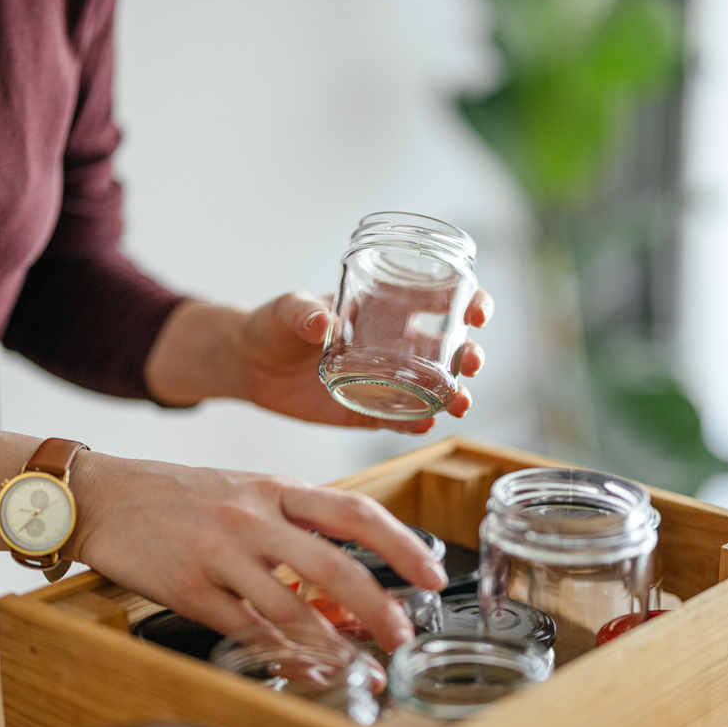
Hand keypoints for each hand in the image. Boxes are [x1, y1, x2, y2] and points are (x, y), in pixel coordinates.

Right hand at [65, 451, 448, 652]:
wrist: (103, 496)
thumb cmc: (181, 495)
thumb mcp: (246, 491)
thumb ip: (296, 527)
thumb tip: (345, 580)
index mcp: (275, 488)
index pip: (354, 511)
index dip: (401, 543)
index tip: (432, 573)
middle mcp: (252, 517)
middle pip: (331, 564)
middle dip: (377, 605)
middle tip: (403, 635)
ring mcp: (219, 553)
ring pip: (289, 606)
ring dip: (333, 644)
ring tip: (362, 665)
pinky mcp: (189, 588)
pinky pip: (246, 629)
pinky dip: (282, 654)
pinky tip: (308, 668)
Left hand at [144, 289, 493, 432]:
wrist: (250, 364)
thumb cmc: (272, 324)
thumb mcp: (286, 310)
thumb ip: (302, 312)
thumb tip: (320, 321)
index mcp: (385, 308)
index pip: (440, 300)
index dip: (469, 301)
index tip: (478, 310)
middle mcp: (394, 344)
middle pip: (449, 349)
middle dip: (469, 355)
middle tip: (472, 363)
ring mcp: (385, 380)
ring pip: (433, 388)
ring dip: (454, 394)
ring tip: (459, 404)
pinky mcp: (368, 411)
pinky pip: (401, 420)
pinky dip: (417, 424)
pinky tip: (426, 426)